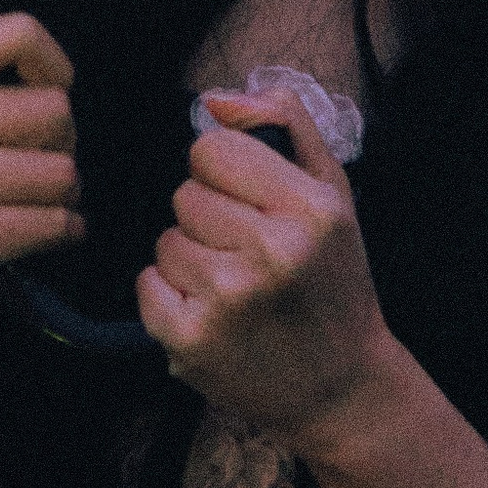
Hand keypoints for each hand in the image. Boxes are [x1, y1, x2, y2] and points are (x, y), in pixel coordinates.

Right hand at [0, 13, 82, 309]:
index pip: (20, 33)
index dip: (53, 67)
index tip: (44, 90)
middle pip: (55, 110)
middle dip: (62, 139)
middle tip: (33, 156)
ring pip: (62, 171)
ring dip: (64, 190)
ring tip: (32, 194)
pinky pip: (52, 222)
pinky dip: (63, 228)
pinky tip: (42, 227)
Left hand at [138, 88, 392, 448]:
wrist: (340, 388)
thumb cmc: (334, 282)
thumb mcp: (334, 193)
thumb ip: (284, 125)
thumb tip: (213, 100)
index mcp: (310, 209)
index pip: (212, 148)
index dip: (225, 172)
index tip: (250, 201)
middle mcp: (270, 251)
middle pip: (185, 193)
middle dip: (209, 216)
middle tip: (246, 251)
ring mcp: (227, 298)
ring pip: (165, 238)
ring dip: (190, 256)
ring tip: (232, 284)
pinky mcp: (191, 340)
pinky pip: (147, 283)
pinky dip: (168, 294)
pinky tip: (209, 310)